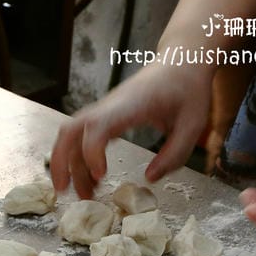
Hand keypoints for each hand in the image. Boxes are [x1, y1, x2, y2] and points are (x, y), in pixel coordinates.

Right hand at [51, 63, 212, 197]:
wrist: (181, 61)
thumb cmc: (188, 89)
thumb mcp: (193, 124)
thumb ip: (174, 153)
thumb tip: (150, 178)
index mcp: (131, 104)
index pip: (97, 125)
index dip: (91, 151)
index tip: (100, 175)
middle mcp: (110, 106)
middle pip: (70, 130)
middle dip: (62, 162)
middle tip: (65, 192)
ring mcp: (105, 110)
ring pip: (72, 135)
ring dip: (69, 164)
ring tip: (84, 194)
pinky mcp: (106, 115)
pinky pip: (83, 136)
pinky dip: (80, 158)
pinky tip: (92, 178)